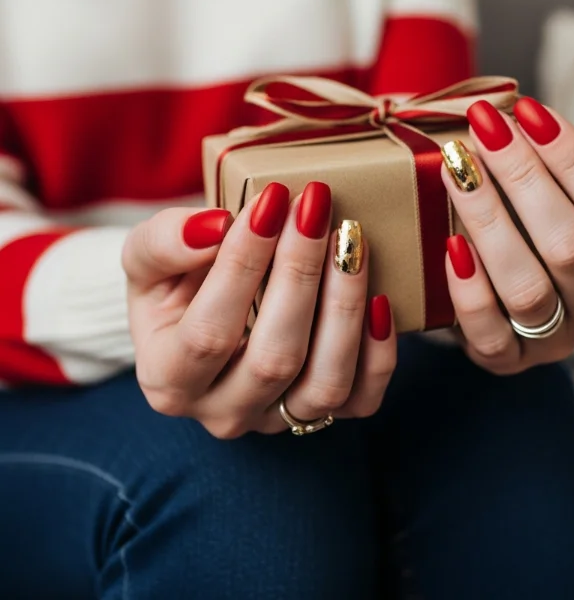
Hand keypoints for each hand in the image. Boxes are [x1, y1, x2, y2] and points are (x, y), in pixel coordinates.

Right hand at [122, 182, 395, 437]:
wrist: (201, 318)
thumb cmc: (176, 285)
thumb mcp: (147, 259)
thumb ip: (164, 243)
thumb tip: (215, 228)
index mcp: (168, 379)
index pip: (209, 332)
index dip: (243, 264)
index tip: (272, 201)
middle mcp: (222, 412)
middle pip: (274, 358)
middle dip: (300, 274)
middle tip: (315, 208)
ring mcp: (276, 419)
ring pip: (325, 383)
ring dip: (344, 307)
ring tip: (350, 243)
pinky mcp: (322, 415)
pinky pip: (362, 400)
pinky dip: (378, 353)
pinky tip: (379, 298)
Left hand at [441, 97, 573, 374]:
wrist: (513, 299)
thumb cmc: (550, 234)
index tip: (530, 112)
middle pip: (569, 246)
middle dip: (523, 177)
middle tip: (483, 128)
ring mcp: (555, 343)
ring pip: (526, 288)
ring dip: (488, 221)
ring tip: (457, 168)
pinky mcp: (507, 361)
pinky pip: (488, 333)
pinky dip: (469, 290)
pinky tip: (451, 243)